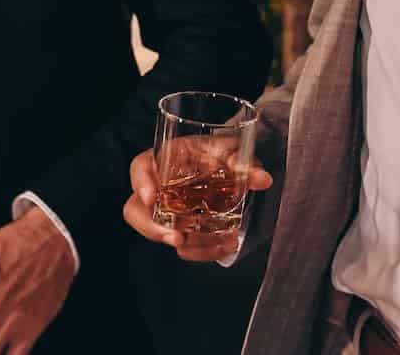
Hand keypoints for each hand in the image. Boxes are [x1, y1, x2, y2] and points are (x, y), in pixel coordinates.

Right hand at [124, 142, 273, 262]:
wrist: (228, 165)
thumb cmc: (220, 152)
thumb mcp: (232, 149)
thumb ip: (244, 162)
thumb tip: (263, 179)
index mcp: (164, 158)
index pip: (140, 168)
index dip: (141, 182)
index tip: (152, 197)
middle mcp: (159, 187)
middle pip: (136, 209)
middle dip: (152, 227)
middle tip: (176, 238)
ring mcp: (167, 211)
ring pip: (156, 232)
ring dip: (179, 244)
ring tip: (204, 246)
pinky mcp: (181, 229)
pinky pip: (182, 245)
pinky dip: (201, 250)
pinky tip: (224, 247)